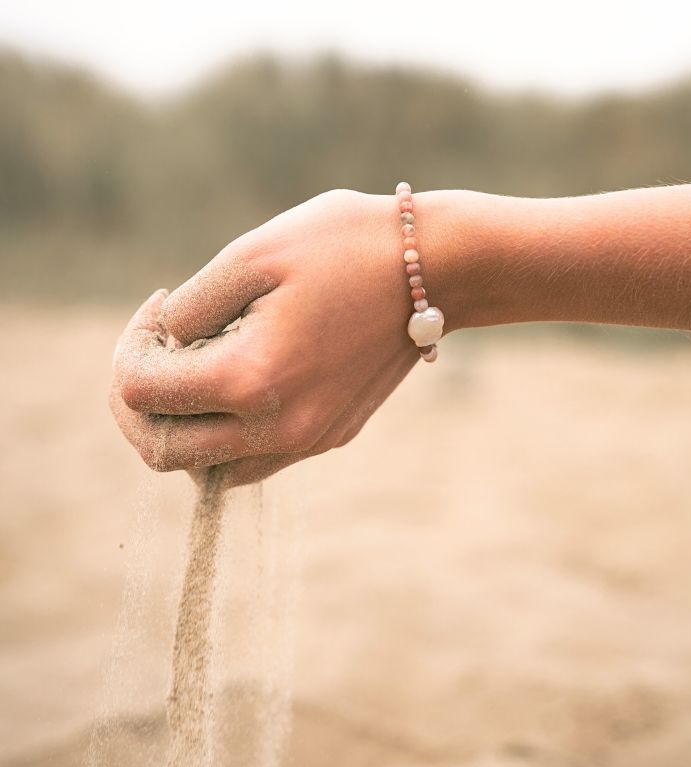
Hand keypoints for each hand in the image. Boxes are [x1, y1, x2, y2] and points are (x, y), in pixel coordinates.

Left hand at [109, 188, 459, 486]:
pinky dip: (226, 435)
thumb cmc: (346, 247)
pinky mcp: (329, 437)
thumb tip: (167, 341)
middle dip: (136, 404)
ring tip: (193, 373)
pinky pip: (255, 460)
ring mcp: (307, 440)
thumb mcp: (252, 254)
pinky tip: (238, 385)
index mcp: (251, 379)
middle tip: (153, 353)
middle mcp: (278, 428)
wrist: (435, 270)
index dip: (130, 345)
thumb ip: (189, 307)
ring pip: (209, 470)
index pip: (140, 393)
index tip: (160, 306)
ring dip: (181, 428)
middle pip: (164, 451)